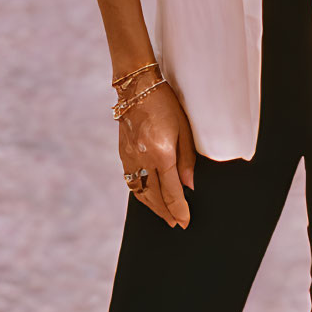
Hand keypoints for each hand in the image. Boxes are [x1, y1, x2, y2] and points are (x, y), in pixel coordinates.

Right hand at [118, 82, 196, 228]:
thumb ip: (187, 161)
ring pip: (140, 192)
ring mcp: (130, 158)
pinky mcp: (122, 154)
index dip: (179, 209)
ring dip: (152, 207)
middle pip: (154, 197)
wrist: (137, 88)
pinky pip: (130, 181)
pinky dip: (141, 193)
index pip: (171, 191)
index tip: (185, 221)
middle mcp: (143, 160)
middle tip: (176, 223)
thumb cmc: (166, 104)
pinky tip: (148, 197)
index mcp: (162, 154)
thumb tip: (189, 186)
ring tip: (164, 215)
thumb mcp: (184, 130)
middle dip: (166, 213)